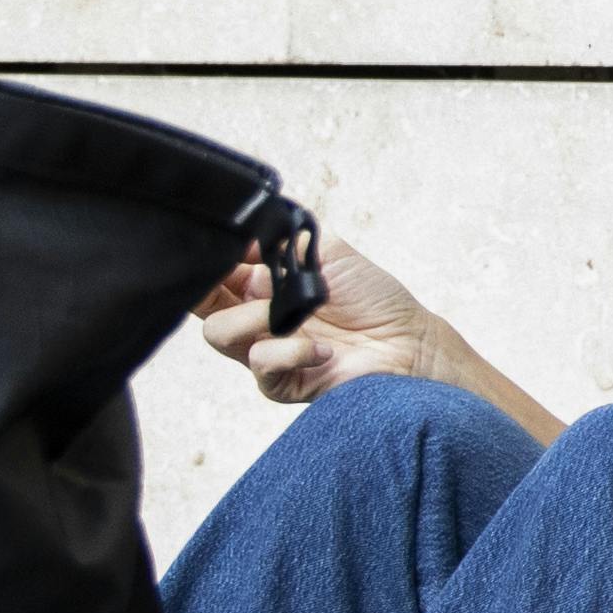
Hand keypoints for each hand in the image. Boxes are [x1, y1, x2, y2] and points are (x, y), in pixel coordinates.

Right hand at [195, 231, 456, 405]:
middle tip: (242, 277)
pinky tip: (322, 348)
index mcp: (262, 284)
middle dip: (207, 287)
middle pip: (201, 303)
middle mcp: (257, 317)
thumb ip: (288, 236)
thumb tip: (251, 231)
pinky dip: (290, 351)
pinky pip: (262, 366)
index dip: (208, 259)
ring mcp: (268, 349)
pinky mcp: (284, 381)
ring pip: (219, 334)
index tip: (221, 245)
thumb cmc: (374, 298)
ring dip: (249, 317)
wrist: (411, 341)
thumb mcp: (331, 250)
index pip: (214, 271)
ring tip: (284, 314)